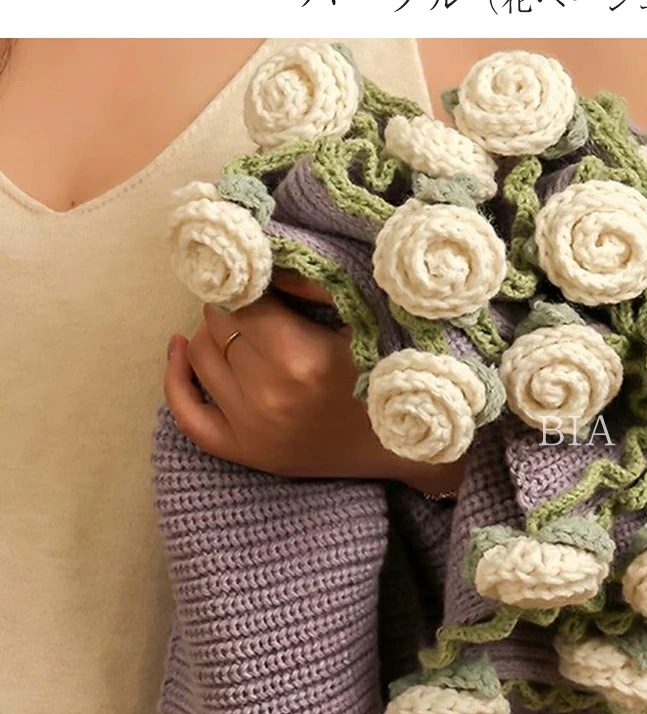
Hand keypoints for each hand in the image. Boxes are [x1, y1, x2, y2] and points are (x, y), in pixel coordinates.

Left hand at [163, 269, 466, 494]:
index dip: (249, 281)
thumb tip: (264, 260)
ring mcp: (252, 429)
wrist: (404, 446)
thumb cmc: (389, 374)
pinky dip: (175, 377)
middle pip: (218, 324)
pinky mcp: (245, 453)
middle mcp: (268, 395)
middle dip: (234, 305)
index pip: (242, 300)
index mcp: (299, 358)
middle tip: (259, 300)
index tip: (260, 275)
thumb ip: (314, 283)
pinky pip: (186, 414)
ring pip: (199, 355)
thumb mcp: (365, 319)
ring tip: (240, 323)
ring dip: (211, 330)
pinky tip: (179, 348)